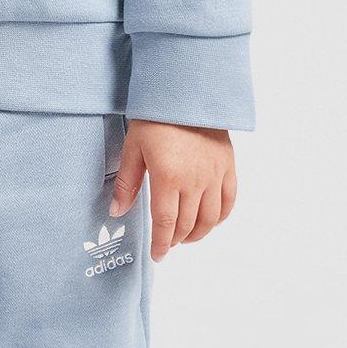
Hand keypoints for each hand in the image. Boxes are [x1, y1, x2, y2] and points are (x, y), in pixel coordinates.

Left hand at [110, 120, 237, 259]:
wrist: (186, 92)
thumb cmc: (155, 117)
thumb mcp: (133, 148)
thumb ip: (126, 183)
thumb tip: (117, 211)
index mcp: (168, 178)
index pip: (166, 223)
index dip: (161, 244)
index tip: (158, 255)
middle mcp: (195, 181)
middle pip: (187, 224)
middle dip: (176, 239)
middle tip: (168, 243)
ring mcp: (214, 174)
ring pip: (210, 218)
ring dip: (198, 233)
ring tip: (187, 236)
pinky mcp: (228, 166)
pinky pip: (229, 200)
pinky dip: (220, 216)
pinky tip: (210, 220)